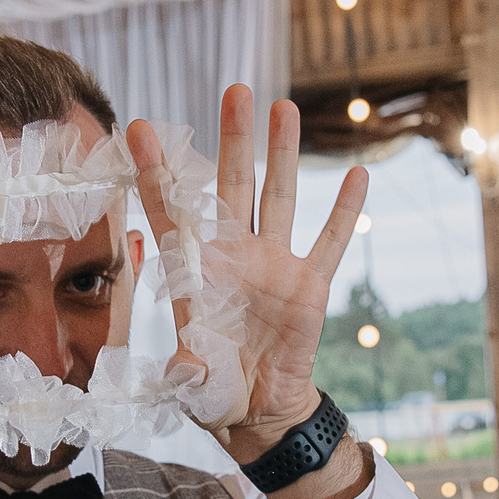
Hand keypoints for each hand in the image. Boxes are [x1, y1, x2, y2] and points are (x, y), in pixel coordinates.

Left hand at [126, 87, 367, 460]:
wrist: (254, 409)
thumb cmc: (212, 391)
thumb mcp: (193, 385)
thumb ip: (187, 373)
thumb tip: (184, 368)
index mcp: (196, 272)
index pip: (172, 212)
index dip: (156, 172)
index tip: (140, 128)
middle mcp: (234, 256)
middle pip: (232, 185)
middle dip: (234, 138)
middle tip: (235, 89)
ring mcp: (274, 265)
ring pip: (279, 197)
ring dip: (283, 153)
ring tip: (283, 106)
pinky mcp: (309, 284)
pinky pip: (329, 242)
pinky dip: (345, 211)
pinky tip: (358, 173)